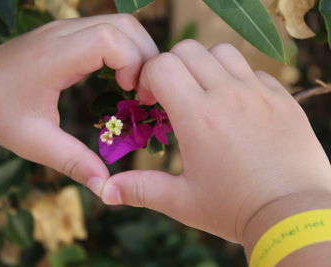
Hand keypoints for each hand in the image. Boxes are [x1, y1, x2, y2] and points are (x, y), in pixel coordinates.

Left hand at [0, 14, 157, 194]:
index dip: (132, 62)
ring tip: (136, 85)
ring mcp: (63, 29)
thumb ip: (73, 162)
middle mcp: (60, 34)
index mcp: (52, 57)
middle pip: (122, 25)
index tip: (130, 92)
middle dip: (145, 55)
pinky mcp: (65, 33)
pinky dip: (124, 49)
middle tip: (143, 91)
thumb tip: (106, 187)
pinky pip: (106, 30)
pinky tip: (120, 76)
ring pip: (118, 24)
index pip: (108, 39)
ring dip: (138, 50)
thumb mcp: (34, 143)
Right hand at [102, 40, 330, 241]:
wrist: (294, 215)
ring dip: (206, 66)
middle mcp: (227, 95)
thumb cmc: (235, 209)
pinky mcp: (282, 99)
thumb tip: (106, 191)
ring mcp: (258, 93)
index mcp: (198, 116)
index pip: (161, 66)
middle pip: (188, 50)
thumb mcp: (182, 201)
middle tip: (174, 96)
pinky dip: (238, 79)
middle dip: (173, 68)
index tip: (150, 101)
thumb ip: (141, 190)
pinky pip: (254, 71)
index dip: (148, 79)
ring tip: (205, 95)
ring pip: (223, 52)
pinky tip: (237, 107)